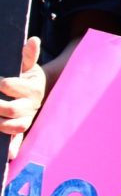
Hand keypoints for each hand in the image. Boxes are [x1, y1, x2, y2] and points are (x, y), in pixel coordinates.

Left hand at [0, 37, 45, 160]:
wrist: (41, 91)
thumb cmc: (29, 77)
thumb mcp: (28, 66)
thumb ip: (28, 55)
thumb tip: (33, 40)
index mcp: (31, 87)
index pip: (11, 85)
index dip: (0, 84)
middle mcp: (30, 105)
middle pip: (11, 108)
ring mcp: (26, 118)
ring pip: (16, 126)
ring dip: (1, 126)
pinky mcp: (21, 129)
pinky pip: (19, 139)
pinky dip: (14, 147)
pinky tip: (8, 156)